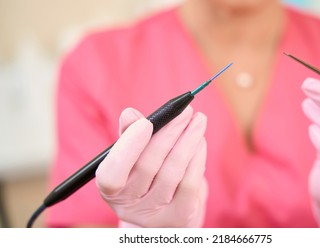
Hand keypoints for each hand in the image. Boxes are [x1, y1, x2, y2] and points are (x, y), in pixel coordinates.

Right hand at [95, 106, 207, 226]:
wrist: (165, 207)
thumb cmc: (145, 173)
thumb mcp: (132, 154)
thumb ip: (129, 134)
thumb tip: (130, 114)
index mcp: (111, 190)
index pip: (112, 174)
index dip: (128, 147)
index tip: (146, 122)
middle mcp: (129, 207)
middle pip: (148, 166)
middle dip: (170, 133)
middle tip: (185, 111)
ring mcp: (155, 214)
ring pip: (173, 172)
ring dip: (189, 140)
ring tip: (199, 120)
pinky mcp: (180, 216)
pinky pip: (190, 182)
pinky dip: (197, 157)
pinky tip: (200, 141)